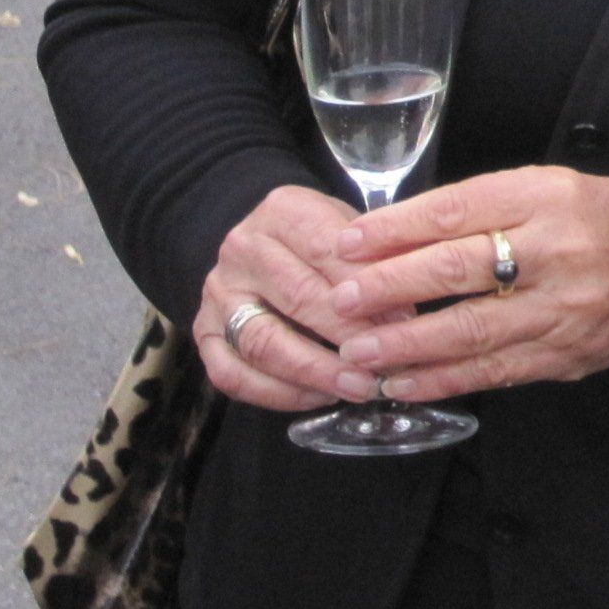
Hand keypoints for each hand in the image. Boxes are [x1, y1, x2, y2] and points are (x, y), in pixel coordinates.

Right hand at [194, 185, 401, 409]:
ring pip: (263, 342)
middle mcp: (241, 249)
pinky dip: (278, 393)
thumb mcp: (352, 227)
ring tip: (358, 386)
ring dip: (315, 371)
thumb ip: (376, 256)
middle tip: (386, 361)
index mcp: (282, 211)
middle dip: (347, 334)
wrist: (263, 241)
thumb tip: (406, 307)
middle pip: (296, 297)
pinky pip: (234, 375)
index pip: (326, 249)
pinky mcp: (203, 334)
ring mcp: (217, 294)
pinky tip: (320, 397)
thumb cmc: (323, 238)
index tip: (403, 319)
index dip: (366, 287)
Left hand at [328, 167, 608, 403]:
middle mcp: (558, 249)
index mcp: (552, 196)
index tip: (347, 242)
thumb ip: (488, 207)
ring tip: (356, 351)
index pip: (460, 210)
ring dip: (404, 345)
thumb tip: (399, 232)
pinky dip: (441, 380)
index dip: (397, 228)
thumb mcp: (558, 189)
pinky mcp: (564, 355)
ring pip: (468, 330)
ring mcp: (562, 308)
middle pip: (457, 269)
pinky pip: (492, 371)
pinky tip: (402, 383)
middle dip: (388, 288)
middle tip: (339, 300)